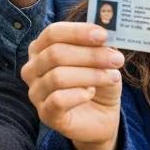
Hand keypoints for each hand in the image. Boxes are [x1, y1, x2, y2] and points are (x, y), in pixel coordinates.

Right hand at [22, 21, 123, 149]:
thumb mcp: (101, 60)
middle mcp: (32, 68)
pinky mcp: (45, 113)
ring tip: (112, 77)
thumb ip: (99, 46)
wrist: (100, 116)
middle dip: (90, 55)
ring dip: (91, 75)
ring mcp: (35, 91)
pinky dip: (79, 95)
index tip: (103, 35)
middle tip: (117, 59)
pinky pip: (58, 100)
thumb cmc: (96, 82)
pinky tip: (91, 93)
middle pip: (55, 53)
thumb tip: (106, 35)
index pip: (53, 33)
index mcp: (41, 48)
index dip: (78, 32)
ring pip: (58, 77)